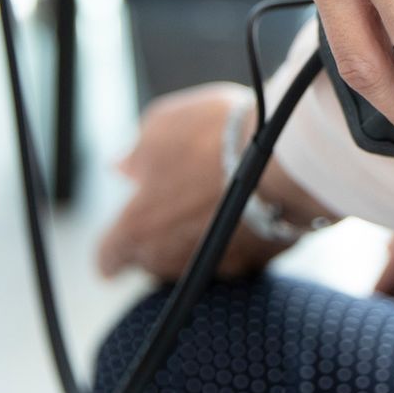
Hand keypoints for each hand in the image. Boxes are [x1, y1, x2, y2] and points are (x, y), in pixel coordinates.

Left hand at [96, 82, 327, 281]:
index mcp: (137, 230)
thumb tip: (124, 167)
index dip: (110, 250)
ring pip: (195, 260)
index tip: (117, 242)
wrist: (286, 157)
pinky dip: (237, 235)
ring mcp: (215, 266)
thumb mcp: (161, 127)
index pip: (107, 259)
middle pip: (152, 262)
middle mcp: (171, 259)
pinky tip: (249, 205)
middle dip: (158, 238)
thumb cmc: (216, 139)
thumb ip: (135, 154)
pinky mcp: (257, 263)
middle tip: (175, 202)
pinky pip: (238, 252)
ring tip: (215, 198)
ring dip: (199, 238)